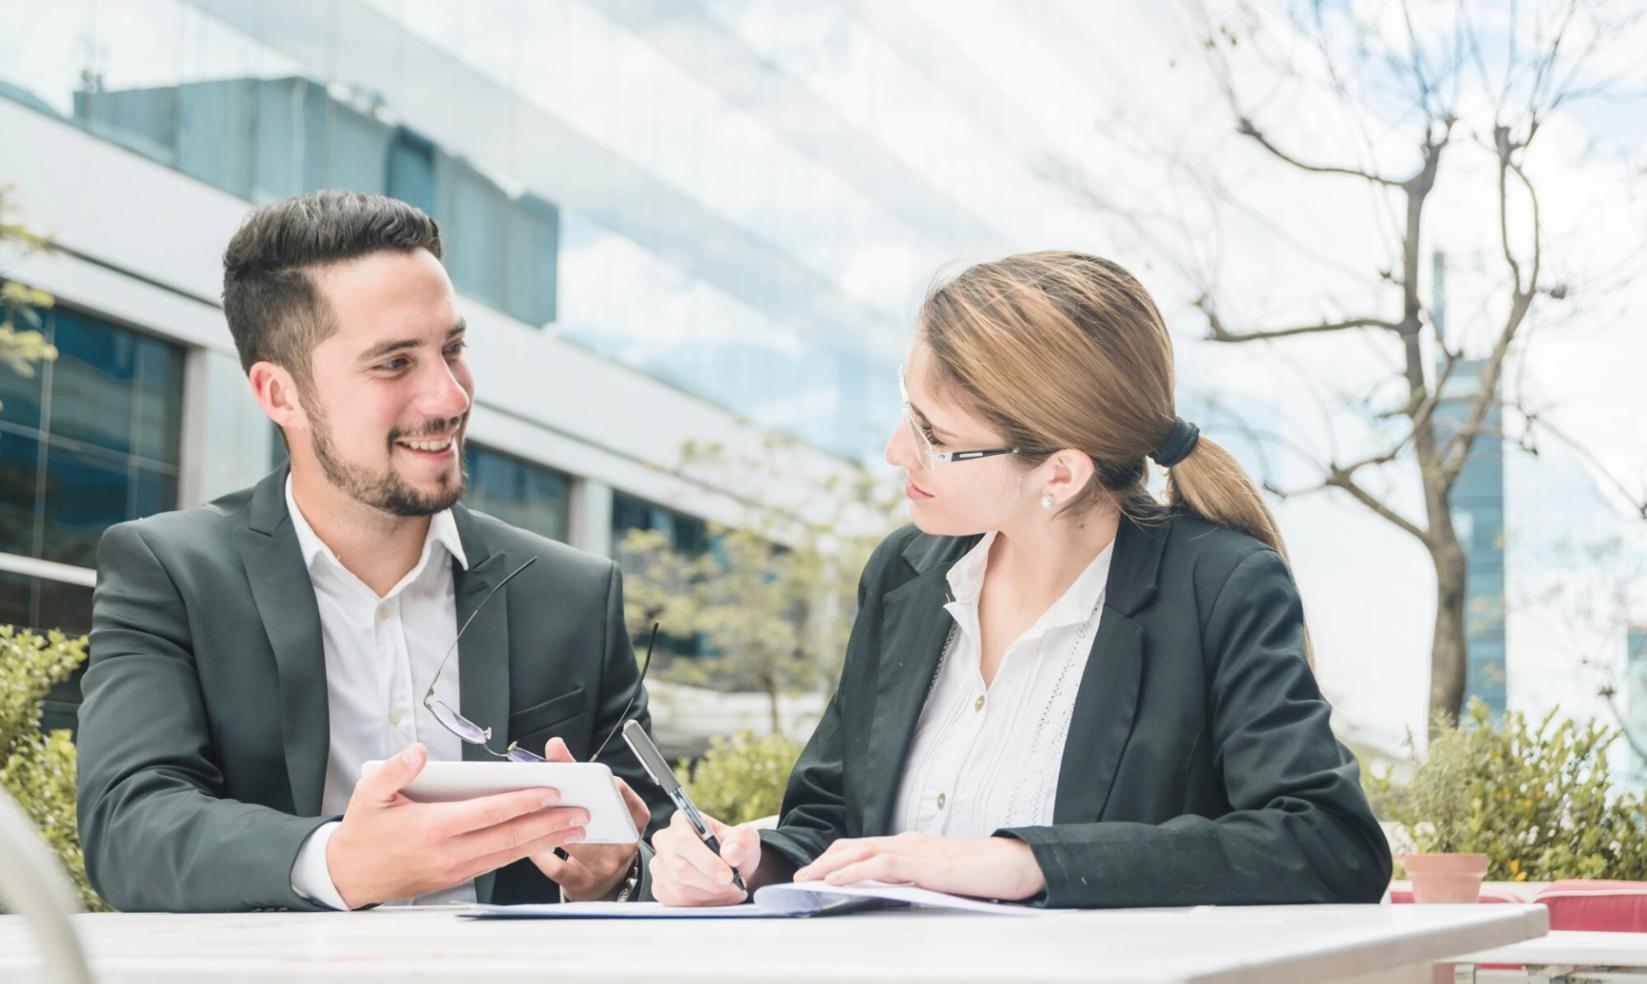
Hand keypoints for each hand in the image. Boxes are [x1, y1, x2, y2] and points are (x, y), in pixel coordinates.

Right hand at [327, 744, 589, 908]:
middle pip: (510, 837)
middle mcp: (450, 852)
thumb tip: (418, 752)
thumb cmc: (363, 831)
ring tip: (576, 829)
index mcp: (434, 827)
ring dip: (546, 840)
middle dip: (550, 824)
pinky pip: (498, 862)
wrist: (349, 876)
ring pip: (510, 854)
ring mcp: (455, 869)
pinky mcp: (456, 878)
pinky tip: (544, 841)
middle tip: (582, 813)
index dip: (523, 802)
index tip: (551, 792)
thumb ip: (395, 769)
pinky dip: (525, 852)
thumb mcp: (368, 792)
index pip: (489, 813)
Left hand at [527, 737, 650, 899]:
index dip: (609, 788)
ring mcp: (605, 867)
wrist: (609, 884)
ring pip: (575, 843)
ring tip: (532, 815)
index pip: (628, 800)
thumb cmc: (603, 834)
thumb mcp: (602, 807)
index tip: (587, 776)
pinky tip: (529, 842)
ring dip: (550, 827)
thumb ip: (580, 774)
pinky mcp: (582, 884)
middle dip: (571, 806)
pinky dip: (539, 853)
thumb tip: (554, 745)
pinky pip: (556, 866)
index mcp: (634, 821)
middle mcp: (625, 845)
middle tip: (550, 794)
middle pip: (598, 821)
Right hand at [649, 808, 761, 906]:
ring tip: (729, 892)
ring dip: (709, 895)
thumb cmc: (734, 849)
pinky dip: (700, 904)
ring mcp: (659, 866)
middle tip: (733, 886)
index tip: (728, 875)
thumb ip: (742, 841)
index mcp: (681, 821)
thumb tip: (731, 853)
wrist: (730, 869)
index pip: (684, 841)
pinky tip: (716, 898)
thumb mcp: (746, 839)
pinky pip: (676, 902)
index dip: (706, 861)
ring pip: (678, 888)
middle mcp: (664, 841)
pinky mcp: (660, 888)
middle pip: (679, 868)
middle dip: (711, 882)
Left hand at [793, 832, 1044, 900]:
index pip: (865, 847)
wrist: (1016, 863)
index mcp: (913, 846)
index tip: (815, 872)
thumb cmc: (985, 874)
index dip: (836, 858)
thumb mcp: (943, 879)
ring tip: (806, 880)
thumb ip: (918, 882)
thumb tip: (894, 895)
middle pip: (854, 846)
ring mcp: (915, 850)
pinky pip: (879, 864)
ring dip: (828, 866)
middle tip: (799, 877)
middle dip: (823, 861)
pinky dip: (851, 871)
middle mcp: (909, 842)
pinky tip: (834, 882)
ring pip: (860, 852)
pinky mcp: (923, 864)